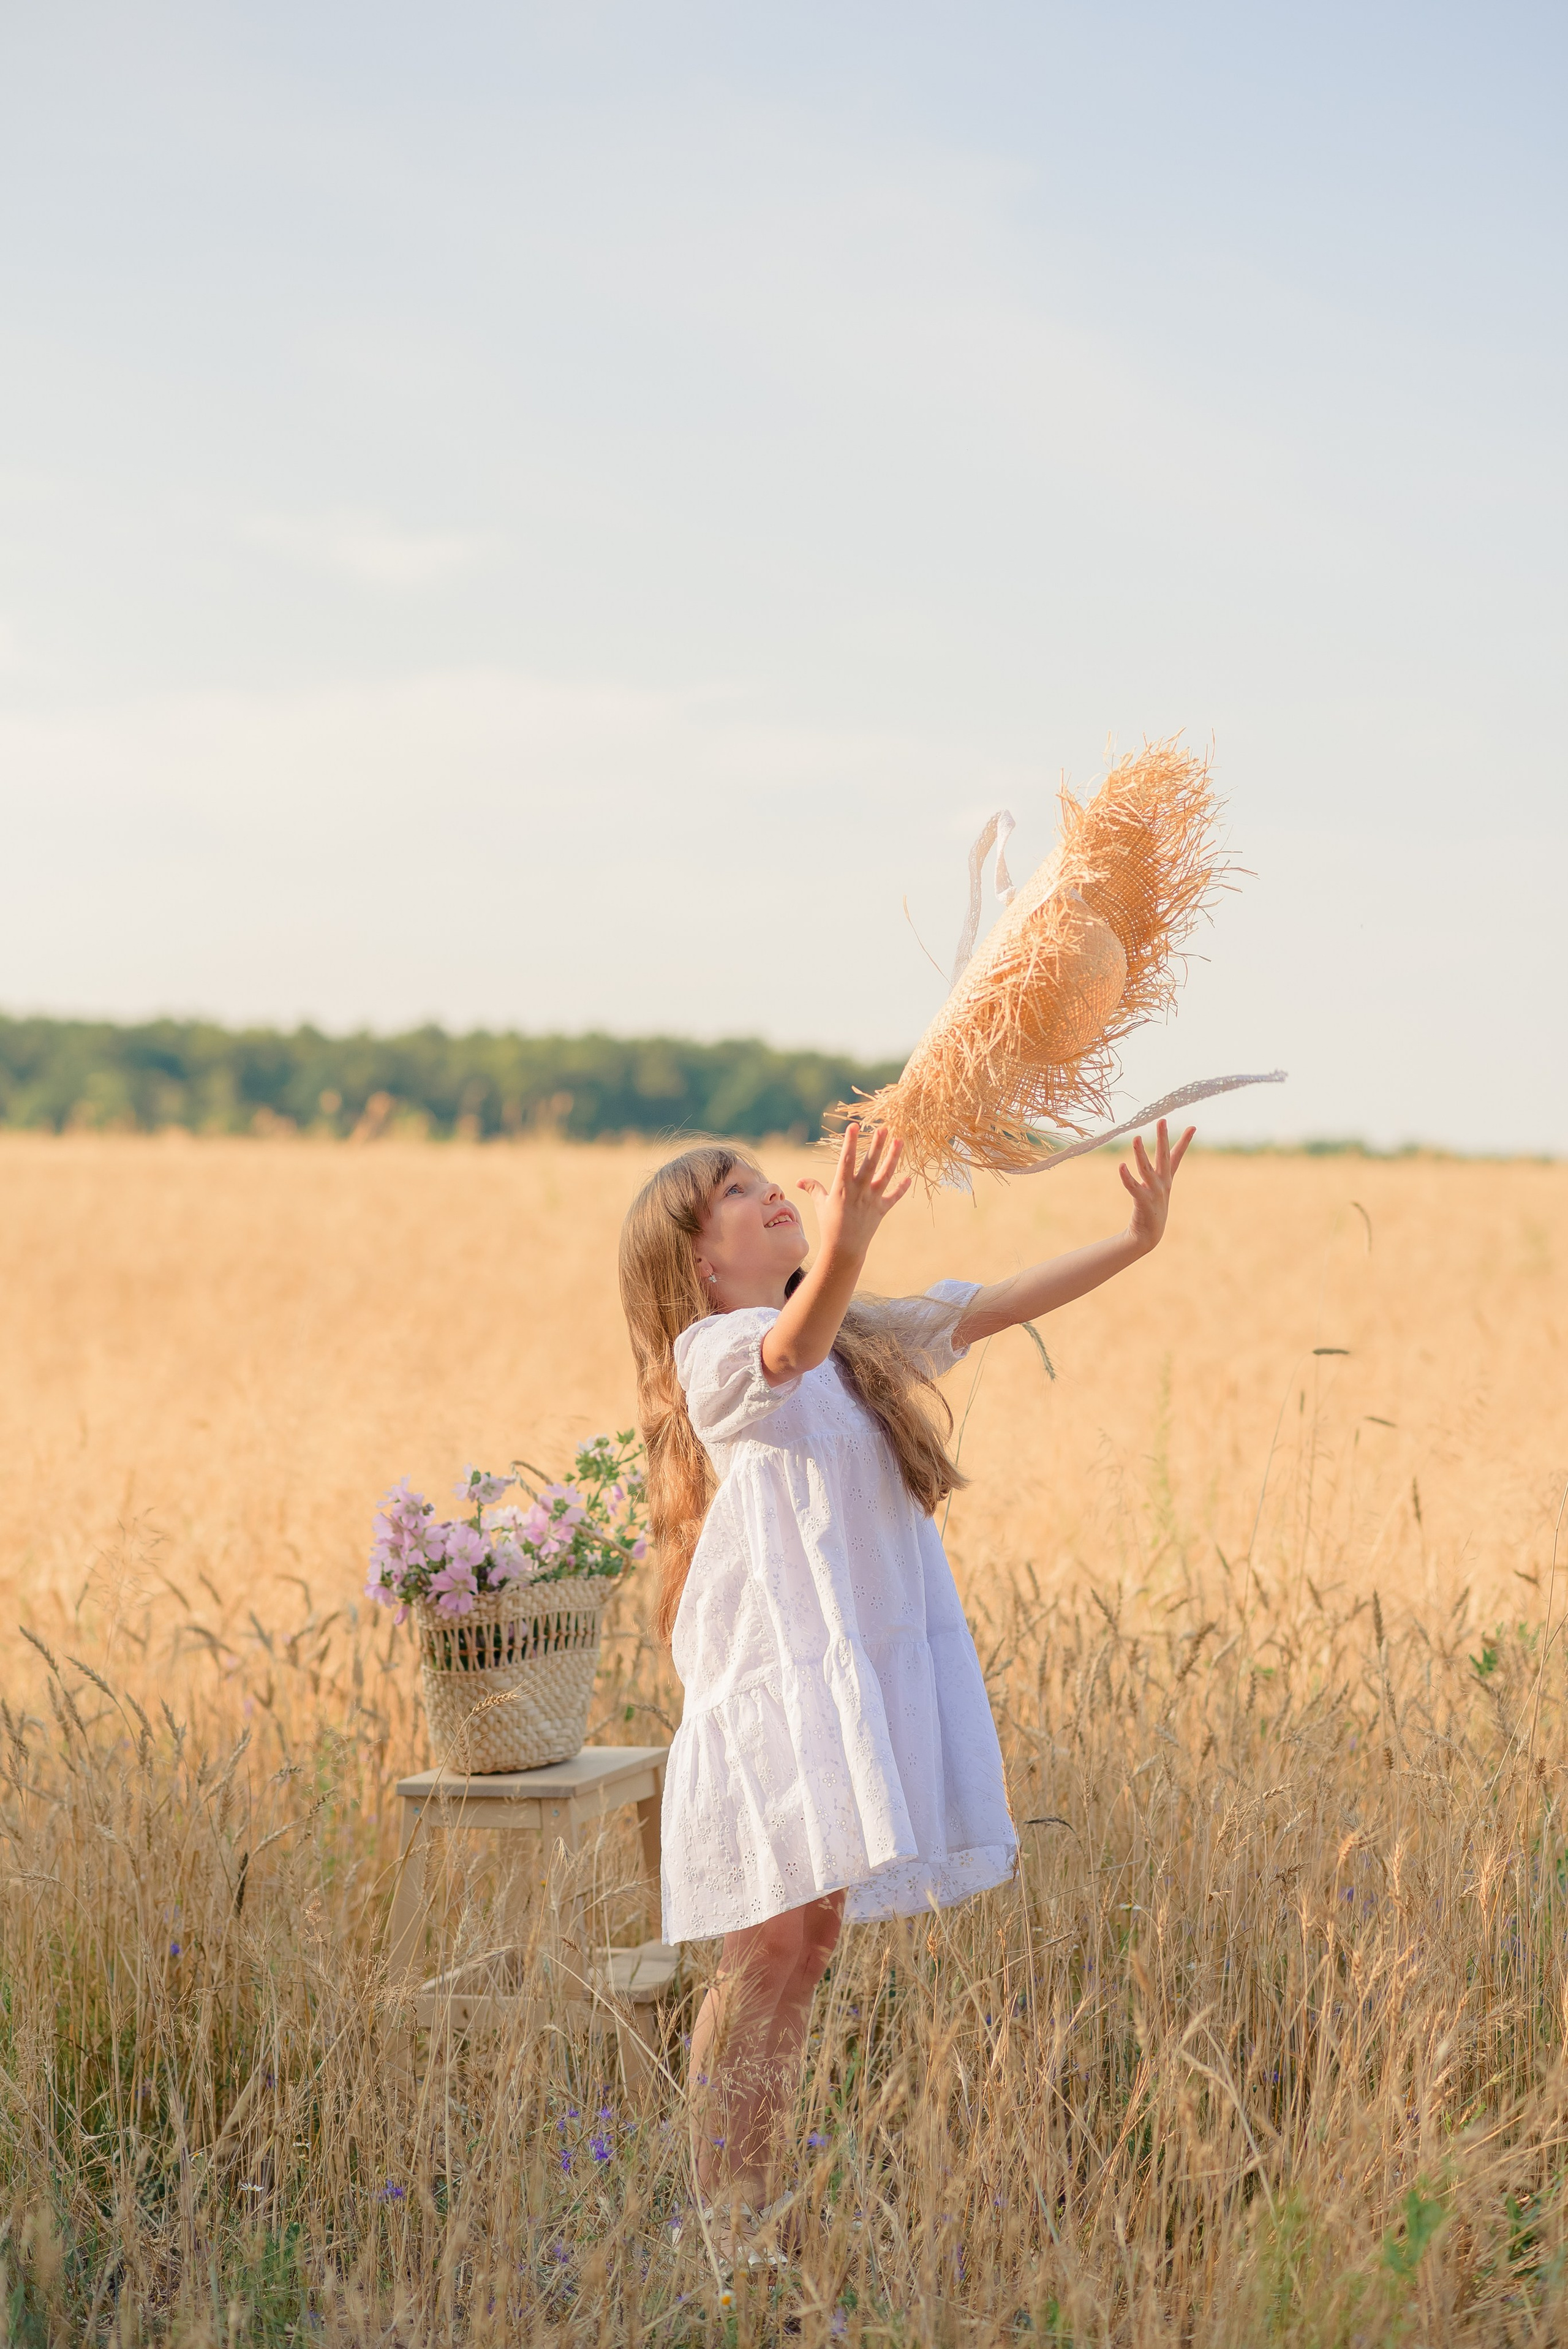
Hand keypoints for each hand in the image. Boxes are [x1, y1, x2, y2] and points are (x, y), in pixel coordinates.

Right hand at [798, 1122, 911, 1261]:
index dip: (850, 1142)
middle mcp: (859, 1191)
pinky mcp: (881, 1210)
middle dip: (877, 1145)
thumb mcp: (820, 1204)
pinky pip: (893, 1197)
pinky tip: (909, 1177)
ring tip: (899, 1141)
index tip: (854, 1126)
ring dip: (893, 1158)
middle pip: (870, 1163)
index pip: (846, 1159)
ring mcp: (872, 1200)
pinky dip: (901, 1188)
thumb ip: (813, 1189)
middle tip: (884, 1128)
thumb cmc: (829, 1225)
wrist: (843, 1249)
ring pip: (885, 1175)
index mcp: (842, 1187)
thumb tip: (800, 1181)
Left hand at [1119, 1118, 1193, 1252]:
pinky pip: (1133, 1187)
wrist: (1148, 1234)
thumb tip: (1163, 1157)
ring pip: (1146, 1169)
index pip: (1176, 1156)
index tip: (1193, 1127)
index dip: (1184, 1142)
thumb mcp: (1159, 1187)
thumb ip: (1159, 1171)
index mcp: (1166, 1178)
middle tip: (1161, 1121)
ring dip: (1141, 1153)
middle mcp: (1162, 1183)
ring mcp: (1154, 1193)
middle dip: (1163, 1138)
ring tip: (1136, 1138)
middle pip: (1163, 1157)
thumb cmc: (1151, 1207)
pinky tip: (1121, 1166)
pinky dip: (1127, 1177)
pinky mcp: (1143, 1202)